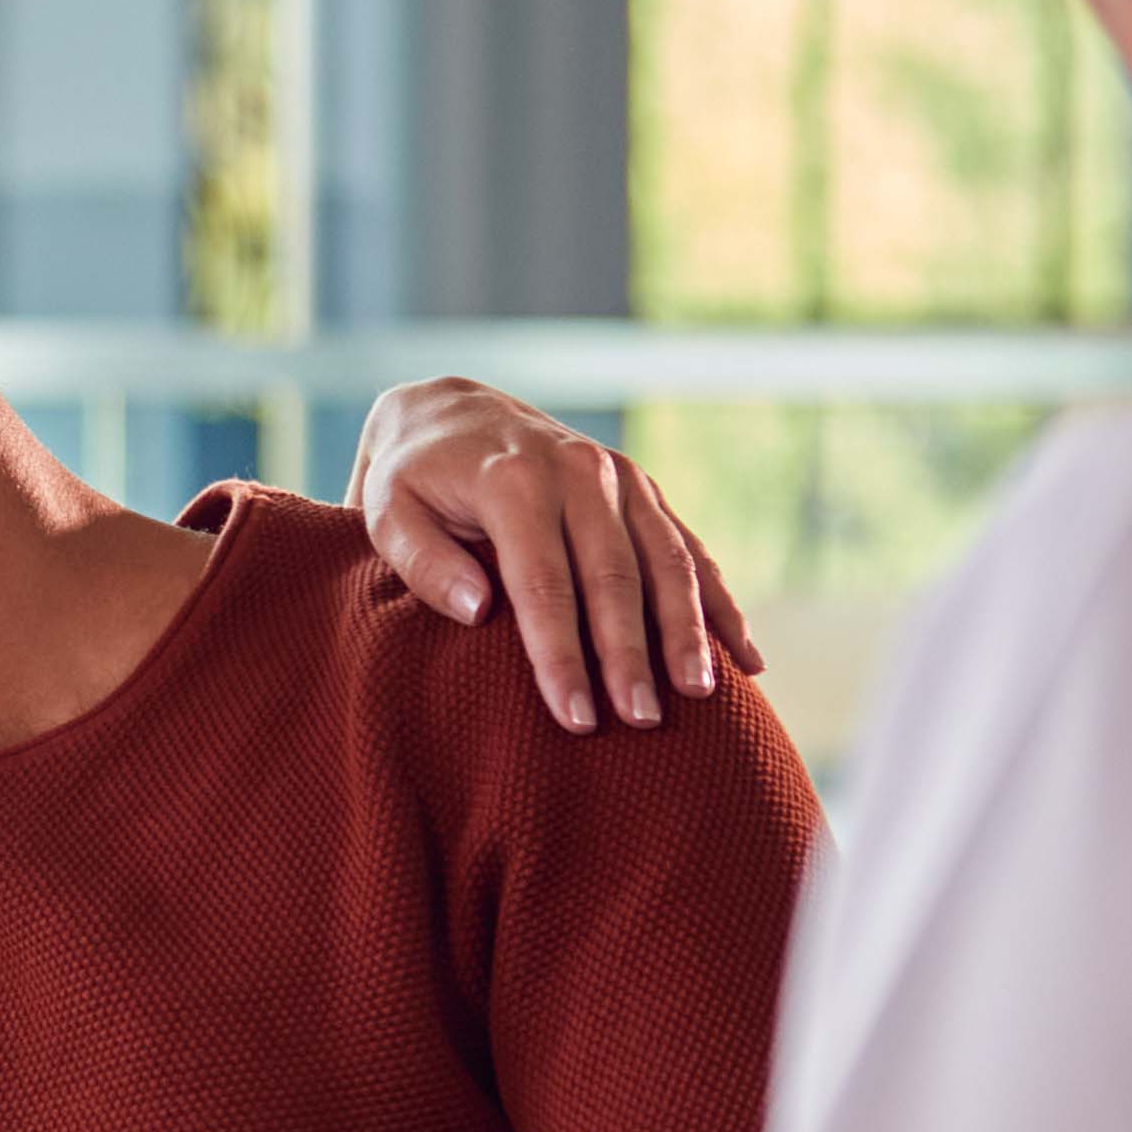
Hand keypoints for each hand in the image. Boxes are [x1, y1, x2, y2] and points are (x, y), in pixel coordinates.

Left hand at [350, 375, 764, 731]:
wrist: (450, 411)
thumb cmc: (412, 481)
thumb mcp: (384, 512)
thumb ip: (422, 561)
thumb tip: (478, 610)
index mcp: (512, 481)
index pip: (543, 583)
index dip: (562, 655)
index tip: (577, 717)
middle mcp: (577, 472)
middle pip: (614, 576)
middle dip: (631, 653)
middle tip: (643, 720)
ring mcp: (619, 478)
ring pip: (667, 559)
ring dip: (687, 629)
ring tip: (701, 694)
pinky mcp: (643, 491)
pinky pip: (690, 548)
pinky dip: (720, 602)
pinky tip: (746, 657)